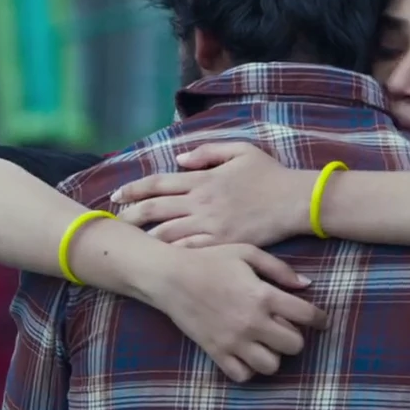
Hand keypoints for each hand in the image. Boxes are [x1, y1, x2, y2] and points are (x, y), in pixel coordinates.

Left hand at [112, 143, 316, 248]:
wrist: (295, 201)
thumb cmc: (270, 175)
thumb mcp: (240, 151)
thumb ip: (206, 152)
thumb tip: (178, 160)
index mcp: (203, 179)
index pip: (158, 183)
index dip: (133, 189)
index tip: (116, 196)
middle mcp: (201, 203)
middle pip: (154, 210)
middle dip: (129, 216)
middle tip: (114, 222)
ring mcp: (211, 226)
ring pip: (167, 234)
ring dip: (145, 238)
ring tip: (131, 243)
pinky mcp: (223, 244)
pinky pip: (190, 251)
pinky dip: (171, 255)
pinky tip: (159, 259)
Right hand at [132, 242, 327, 382]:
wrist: (170, 277)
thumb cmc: (210, 261)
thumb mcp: (247, 254)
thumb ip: (279, 270)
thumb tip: (307, 285)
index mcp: (263, 295)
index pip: (307, 315)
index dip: (320, 319)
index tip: (321, 321)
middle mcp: (252, 322)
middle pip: (294, 345)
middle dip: (296, 337)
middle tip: (285, 328)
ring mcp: (234, 340)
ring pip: (272, 365)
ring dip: (273, 355)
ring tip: (265, 342)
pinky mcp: (216, 352)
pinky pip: (243, 375)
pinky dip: (249, 368)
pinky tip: (247, 352)